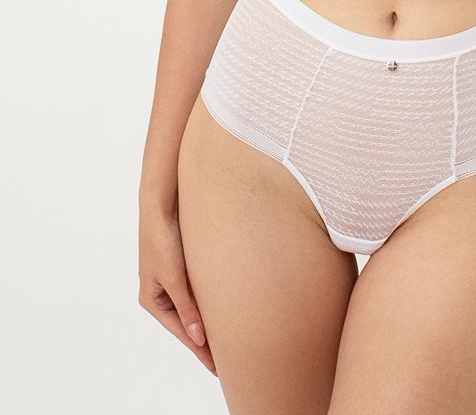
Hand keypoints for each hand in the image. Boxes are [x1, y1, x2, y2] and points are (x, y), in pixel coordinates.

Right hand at [138, 204, 216, 375]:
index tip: (216, 366)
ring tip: (228, 338)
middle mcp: (160, 292)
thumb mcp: (174, 278)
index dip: (199, 349)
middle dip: (204, 339)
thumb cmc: (162, 240)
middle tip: (226, 359)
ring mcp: (171, 280)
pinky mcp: (181, 266)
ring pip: (192, 307)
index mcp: (151, 299)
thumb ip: (187, 308)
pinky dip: (207, 302)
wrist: (161, 205)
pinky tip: (221, 308)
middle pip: (186, 322)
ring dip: (207, 320)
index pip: (181, 331)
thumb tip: (199, 337)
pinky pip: (196, 291)